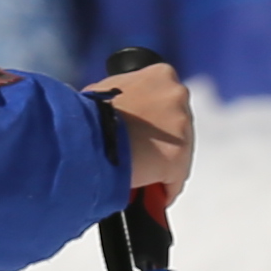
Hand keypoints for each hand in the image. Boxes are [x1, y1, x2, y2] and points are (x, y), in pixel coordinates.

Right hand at [83, 58, 194, 203]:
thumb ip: (124, 96)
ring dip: (162, 166)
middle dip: (160, 142)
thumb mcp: (106, 90)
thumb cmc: (90, 113)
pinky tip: (150, 196)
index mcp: (161, 75)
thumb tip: (117, 109)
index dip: (154, 118)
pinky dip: (163, 189)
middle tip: (141, 154)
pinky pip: (174, 180)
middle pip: (176, 127)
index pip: (166, 99)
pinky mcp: (179, 160)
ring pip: (178, 154)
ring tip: (143, 177)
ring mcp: (182, 129)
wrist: (88, 134)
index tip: (143, 131)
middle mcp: (177, 97)